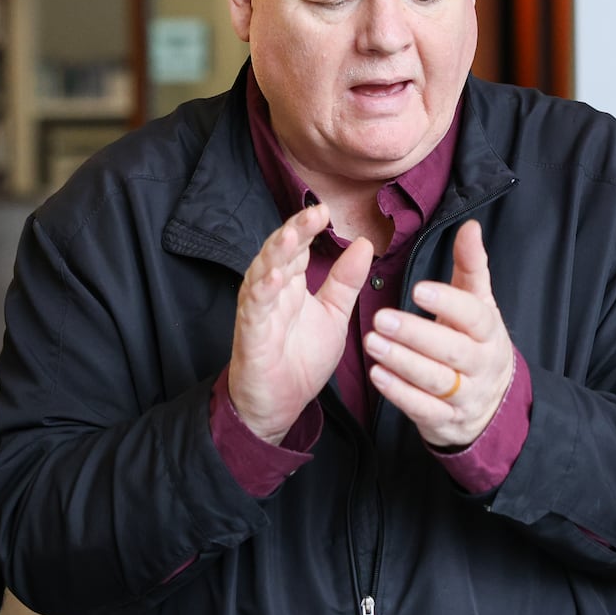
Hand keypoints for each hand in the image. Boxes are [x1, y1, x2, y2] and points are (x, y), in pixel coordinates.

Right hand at [229, 204, 372, 442]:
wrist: (280, 404)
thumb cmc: (300, 358)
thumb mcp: (334, 315)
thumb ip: (346, 281)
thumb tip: (364, 243)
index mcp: (291, 285)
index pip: (297, 247)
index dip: (308, 228)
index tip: (326, 210)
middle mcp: (272, 292)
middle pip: (279, 253)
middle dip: (294, 231)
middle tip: (314, 213)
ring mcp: (259, 312)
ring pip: (262, 274)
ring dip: (275, 255)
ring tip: (291, 236)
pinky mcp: (251, 335)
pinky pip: (255, 310)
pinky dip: (262, 292)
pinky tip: (274, 278)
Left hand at [363, 220, 513, 447]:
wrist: (492, 404)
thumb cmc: (475, 341)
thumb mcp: (478, 304)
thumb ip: (471, 267)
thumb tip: (470, 226)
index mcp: (488, 332)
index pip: (473, 315)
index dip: (447, 303)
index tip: (418, 289)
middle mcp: (481, 364)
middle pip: (451, 350)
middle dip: (416, 335)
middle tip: (380, 318)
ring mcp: (465, 396)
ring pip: (435, 380)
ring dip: (402, 363)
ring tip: (371, 343)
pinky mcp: (445, 420)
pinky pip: (424, 409)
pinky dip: (400, 394)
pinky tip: (377, 376)